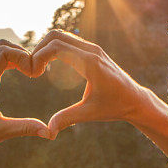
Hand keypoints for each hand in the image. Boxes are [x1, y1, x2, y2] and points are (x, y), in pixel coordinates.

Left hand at [0, 40, 50, 162]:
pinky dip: (12, 59)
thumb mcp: (1, 133)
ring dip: (17, 55)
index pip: (2, 54)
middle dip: (22, 53)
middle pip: (1, 46)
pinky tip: (23, 72)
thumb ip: (25, 128)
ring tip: (31, 71)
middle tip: (35, 71)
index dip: (23, 57)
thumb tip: (50, 132)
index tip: (34, 74)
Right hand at [30, 29, 146, 138]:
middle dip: (39, 49)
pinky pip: (69, 41)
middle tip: (32, 69)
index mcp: (89, 63)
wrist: (135, 100)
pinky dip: (55, 48)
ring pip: (62, 36)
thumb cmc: (114, 107)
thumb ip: (67, 118)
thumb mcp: (89, 113)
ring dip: (46, 48)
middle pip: (56, 35)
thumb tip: (48, 132)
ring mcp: (93, 48)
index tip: (33, 74)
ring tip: (39, 68)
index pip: (56, 47)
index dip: (39, 57)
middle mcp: (91, 51)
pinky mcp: (93, 51)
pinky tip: (50, 67)